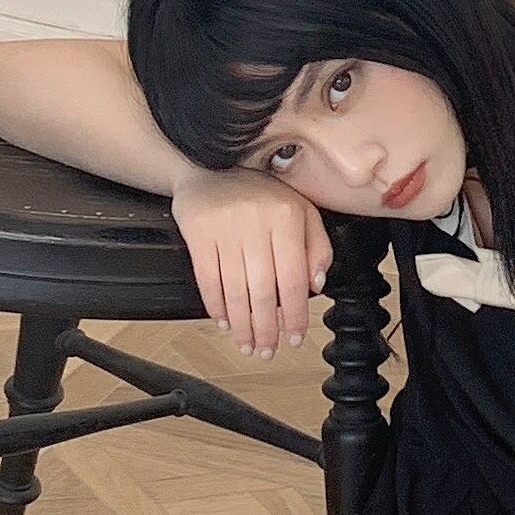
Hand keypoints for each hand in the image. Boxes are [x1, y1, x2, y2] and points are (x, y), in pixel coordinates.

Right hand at [169, 167, 332, 358]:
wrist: (209, 164)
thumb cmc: (260, 192)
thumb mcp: (301, 210)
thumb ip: (316, 246)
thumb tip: (316, 284)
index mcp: (287, 218)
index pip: (294, 279)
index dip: (295, 315)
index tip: (295, 337)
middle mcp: (256, 222)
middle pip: (263, 291)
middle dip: (266, 329)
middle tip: (267, 350)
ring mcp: (225, 227)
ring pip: (235, 290)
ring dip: (242, 325)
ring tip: (247, 344)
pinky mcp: (198, 231)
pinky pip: (207, 278)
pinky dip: (216, 305)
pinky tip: (224, 321)